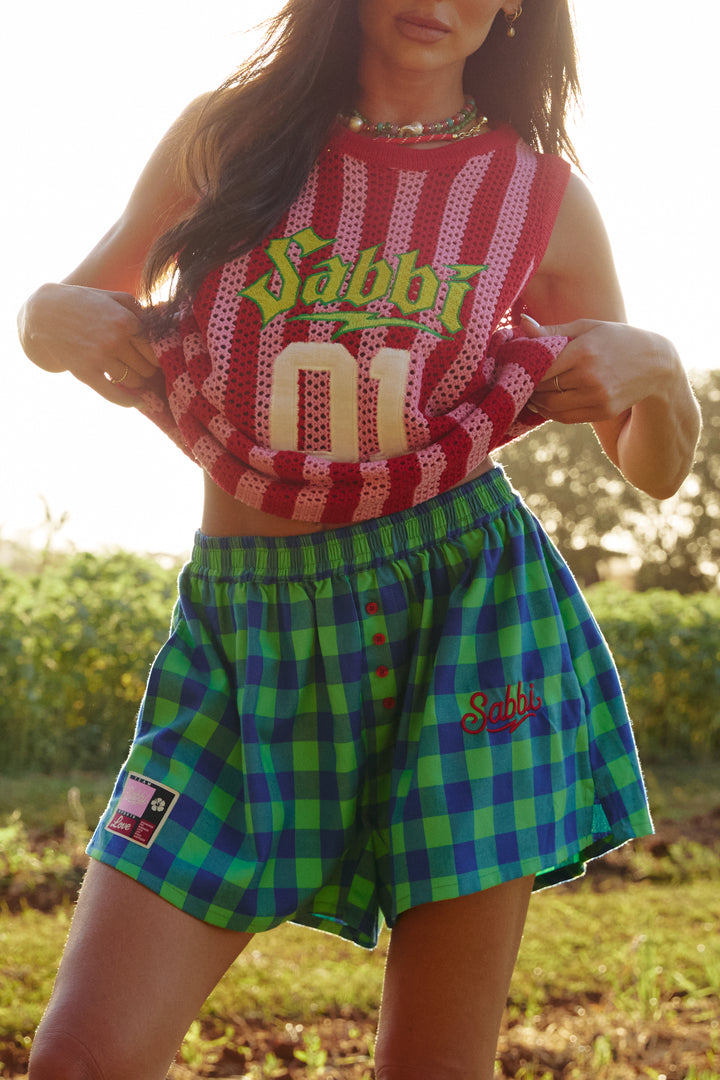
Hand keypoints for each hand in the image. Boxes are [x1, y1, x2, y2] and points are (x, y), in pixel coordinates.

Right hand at [18, 283, 159, 406]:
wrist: (45, 314)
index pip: (154, 348)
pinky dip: (129, 401)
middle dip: (149, 370)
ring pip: (134, 380)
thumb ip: (140, 311)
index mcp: (125, 320)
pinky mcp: (85, 373)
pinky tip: (138, 402)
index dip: (158, 356)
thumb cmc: (85, 303)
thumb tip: (158, 332)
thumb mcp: (114, 297)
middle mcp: (114, 340)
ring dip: (138, 382)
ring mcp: (99, 358)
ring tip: (137, 378)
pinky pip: (114, 394)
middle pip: (146, 367)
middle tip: (147, 370)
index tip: (158, 360)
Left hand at [522, 314, 671, 424]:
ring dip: (536, 402)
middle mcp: (590, 378)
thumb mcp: (587, 327)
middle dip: (528, 386)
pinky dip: (551, 411)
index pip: (540, 367)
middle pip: (543, 389)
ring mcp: (597, 398)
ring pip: (551, 407)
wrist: (655, 364)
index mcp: (583, 352)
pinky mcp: (602, 412)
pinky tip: (546, 402)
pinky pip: (565, 417)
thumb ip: (552, 331)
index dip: (524, 369)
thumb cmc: (616, 339)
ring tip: (530, 393)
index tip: (515, 365)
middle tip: (518, 381)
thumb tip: (523, 322)